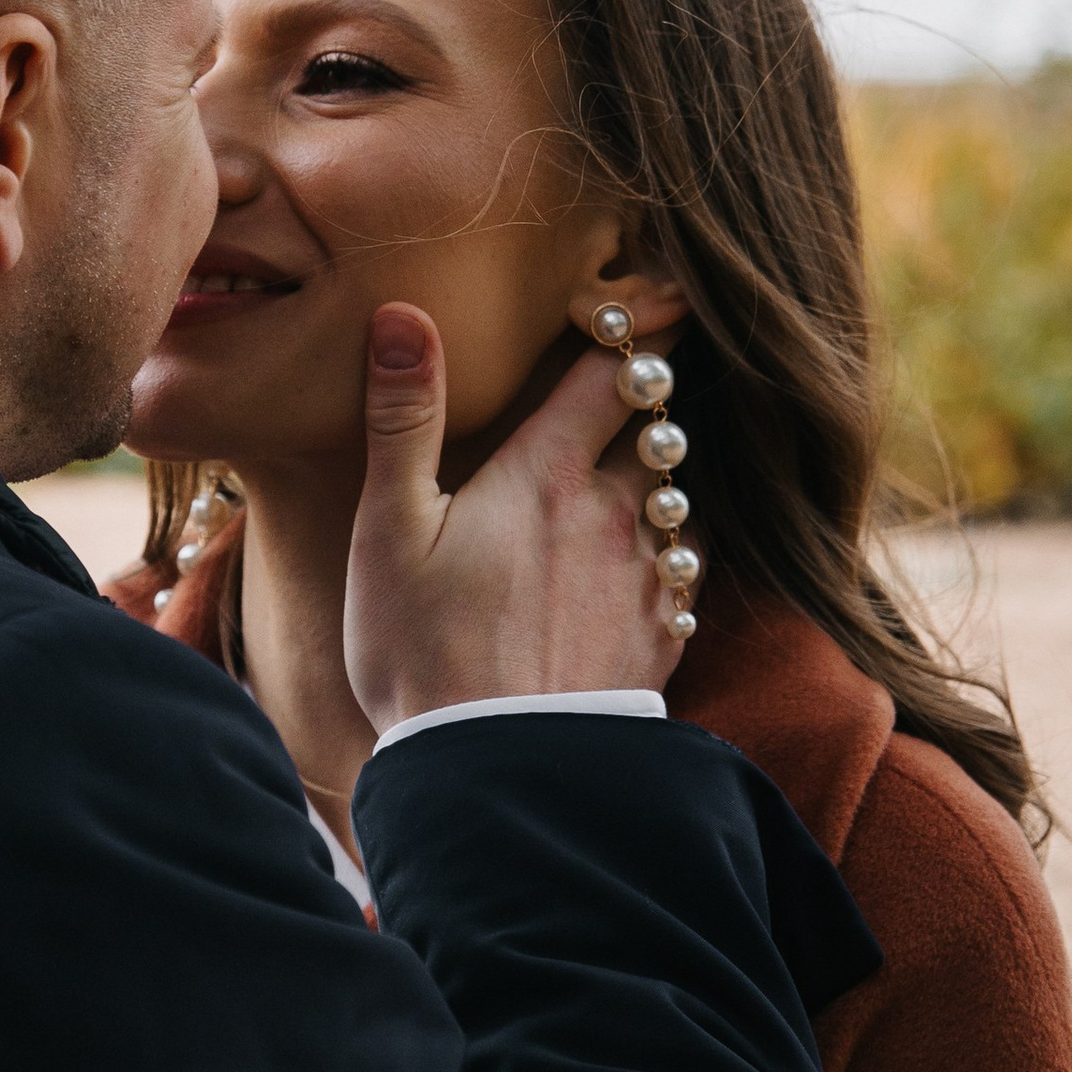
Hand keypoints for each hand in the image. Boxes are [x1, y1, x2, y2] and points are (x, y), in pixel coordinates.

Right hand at [343, 304, 685, 733]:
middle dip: (643, 402)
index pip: (614, 369)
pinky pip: (682, 575)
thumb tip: (400, 314)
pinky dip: (663, 558)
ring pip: (674, 501)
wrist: (491, 775)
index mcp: (547, 473)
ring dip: (653, 484)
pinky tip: (629, 572)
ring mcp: (646, 579)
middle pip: (656, 427)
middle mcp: (614, 515)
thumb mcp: (389, 530)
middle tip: (625, 384)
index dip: (633, 324)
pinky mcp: (660, 640)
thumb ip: (403, 418)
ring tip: (619, 487)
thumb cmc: (421, 651)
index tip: (646, 296)